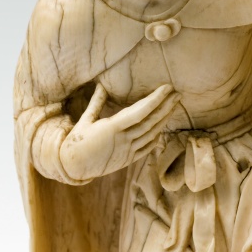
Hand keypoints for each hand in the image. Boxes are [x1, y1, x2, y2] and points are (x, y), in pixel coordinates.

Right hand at [60, 83, 179, 180]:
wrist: (73, 167)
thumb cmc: (76, 141)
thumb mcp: (85, 120)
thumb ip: (96, 102)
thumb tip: (101, 84)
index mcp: (112, 128)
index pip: (140, 111)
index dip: (156, 99)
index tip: (167, 88)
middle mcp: (123, 140)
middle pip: (151, 121)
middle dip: (166, 106)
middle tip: (178, 94)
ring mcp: (127, 151)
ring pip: (152, 134)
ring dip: (164, 119)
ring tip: (174, 106)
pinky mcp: (128, 160)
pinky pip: (147, 147)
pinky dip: (156, 136)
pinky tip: (162, 127)